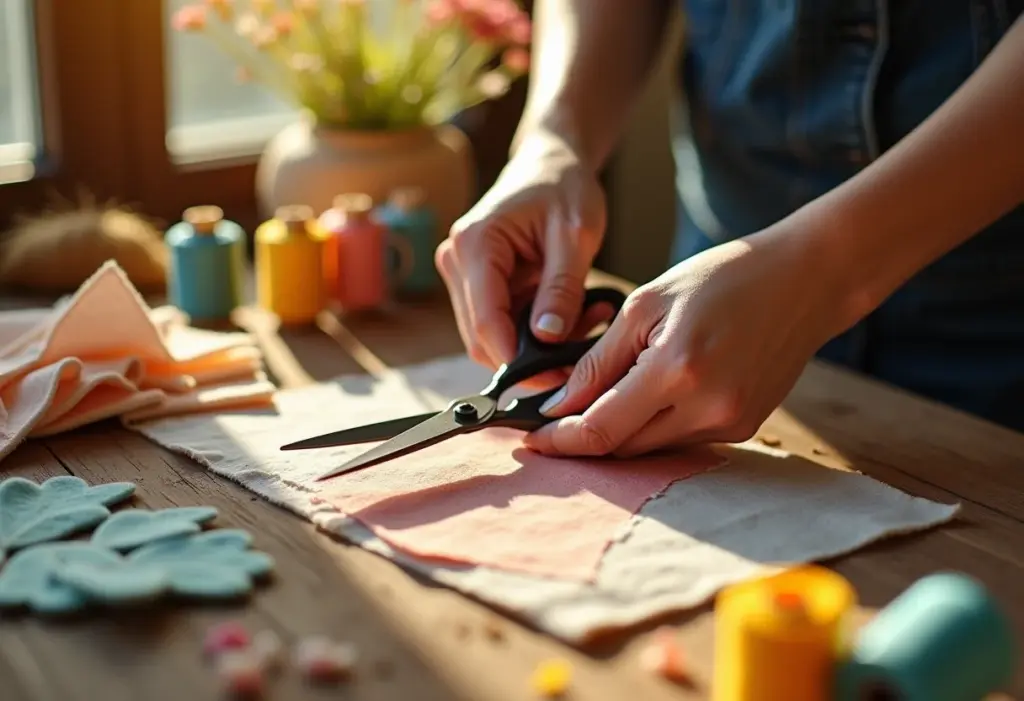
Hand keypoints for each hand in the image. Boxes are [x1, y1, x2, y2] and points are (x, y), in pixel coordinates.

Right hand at [435, 132, 605, 384]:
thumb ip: (561, 289)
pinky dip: (534, 332)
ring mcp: (463, 275)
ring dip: (536, 346)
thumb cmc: (563, 187)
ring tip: (588, 322)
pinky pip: (501, 325)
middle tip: (583, 357)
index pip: (486, 320)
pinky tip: (572, 316)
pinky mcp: (476, 285)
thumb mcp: (575, 236)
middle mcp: (457, 262)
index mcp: (475, 245)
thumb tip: (548, 338)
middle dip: (531, 356)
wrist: (550, 163)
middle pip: (482, 338)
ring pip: (491, 338)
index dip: (517, 357)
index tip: (556, 377)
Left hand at [522, 224, 858, 456]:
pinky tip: (643, 401)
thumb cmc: (722, 278)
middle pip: (622, 448)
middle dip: (581, 440)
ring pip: (650, 450)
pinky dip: (653, 427)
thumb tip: (558, 406)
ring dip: (616, 434)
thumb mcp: (646, 305)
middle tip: (547, 424)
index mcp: (677, 370)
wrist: (805, 280)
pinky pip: (681, 440)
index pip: (600, 429)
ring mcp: (731, 423)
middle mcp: (708, 407)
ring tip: (591, 406)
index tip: (528, 438)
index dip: (558, 441)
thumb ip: (598, 362)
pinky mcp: (745, 427)